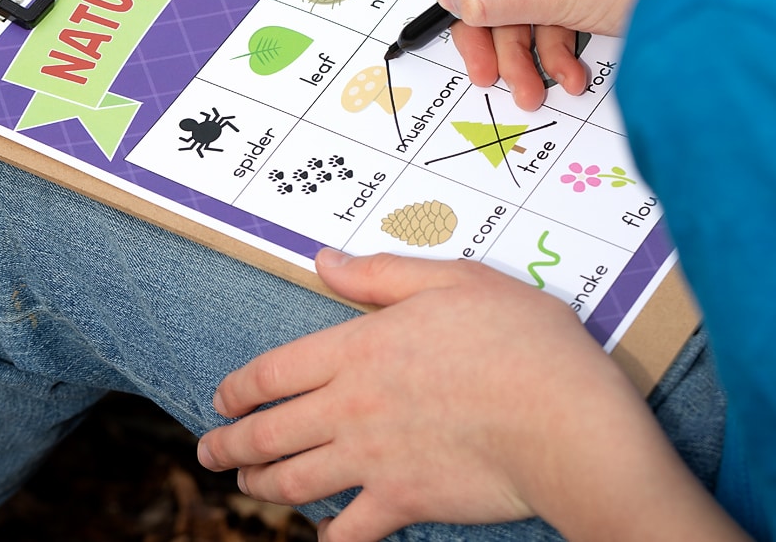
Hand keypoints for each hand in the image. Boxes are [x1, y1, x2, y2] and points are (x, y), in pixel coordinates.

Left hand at [196, 250, 643, 541]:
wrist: (563, 418)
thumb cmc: (522, 341)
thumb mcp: (454, 282)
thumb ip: (382, 274)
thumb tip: (325, 261)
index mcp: (359, 348)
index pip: (273, 372)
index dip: (238, 389)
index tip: (222, 400)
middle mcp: (352, 406)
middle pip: (269, 433)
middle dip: (230, 446)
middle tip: (211, 453)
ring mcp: (373, 458)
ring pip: (294, 482)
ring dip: (262, 487)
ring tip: (249, 487)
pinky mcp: (404, 501)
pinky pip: (349, 531)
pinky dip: (328, 538)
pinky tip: (323, 537)